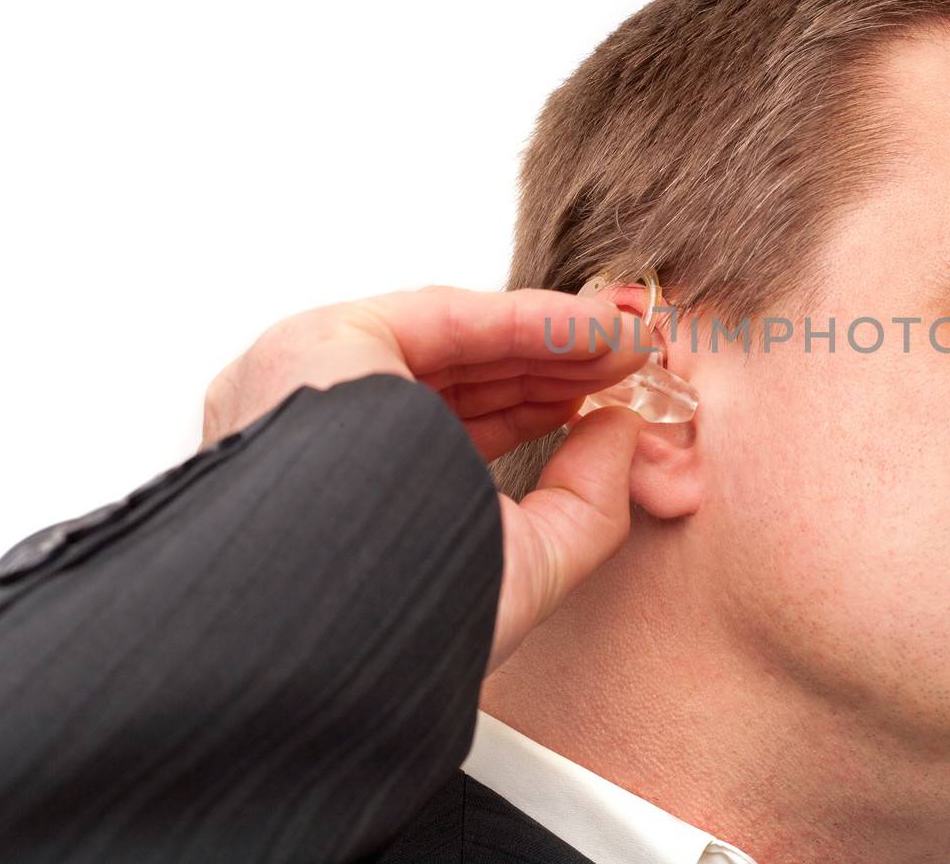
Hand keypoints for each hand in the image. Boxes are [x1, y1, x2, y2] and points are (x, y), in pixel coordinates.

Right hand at [201, 285, 652, 672]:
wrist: (327, 631)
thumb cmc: (409, 625)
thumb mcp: (524, 566)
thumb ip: (585, 501)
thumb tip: (623, 429)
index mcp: (348, 490)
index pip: (461, 426)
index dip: (544, 406)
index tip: (614, 401)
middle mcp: (324, 434)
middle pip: (463, 377)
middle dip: (556, 367)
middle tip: (633, 360)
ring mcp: (316, 384)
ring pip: (457, 342)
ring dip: (551, 338)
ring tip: (627, 342)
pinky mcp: (320, 342)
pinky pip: (444, 318)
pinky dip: (527, 319)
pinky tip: (593, 330)